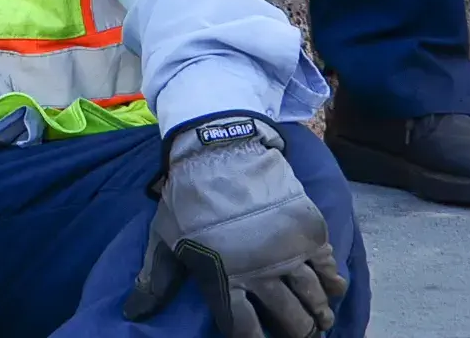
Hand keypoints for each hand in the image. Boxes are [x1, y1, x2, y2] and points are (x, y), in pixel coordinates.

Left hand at [123, 113, 345, 337]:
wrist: (220, 150)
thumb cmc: (187, 198)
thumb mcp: (164, 238)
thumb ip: (156, 280)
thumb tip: (134, 313)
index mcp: (224, 278)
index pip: (244, 327)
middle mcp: (261, 272)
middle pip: (288, 317)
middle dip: (298, 332)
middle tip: (305, 337)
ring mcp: (288, 251)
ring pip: (312, 295)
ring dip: (320, 313)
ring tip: (324, 323)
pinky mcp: (307, 228)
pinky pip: (327, 263)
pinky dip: (333, 279)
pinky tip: (336, 288)